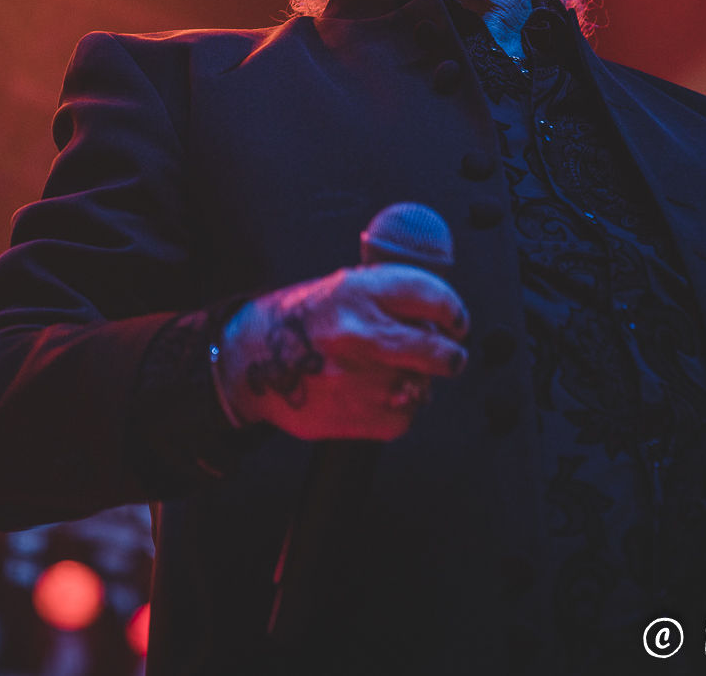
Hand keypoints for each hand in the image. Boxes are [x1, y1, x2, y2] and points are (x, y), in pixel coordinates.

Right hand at [214, 265, 469, 440]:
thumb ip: (391, 297)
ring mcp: (356, 379)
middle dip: (450, 357)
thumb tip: (439, 314)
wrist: (249, 361)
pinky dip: (398, 410)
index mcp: (357, 292)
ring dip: (417, 384)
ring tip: (391, 374)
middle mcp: (358, 334)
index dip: (453, 312)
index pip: (431, 297)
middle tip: (450, 357)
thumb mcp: (343, 287)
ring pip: (422, 388)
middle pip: (437, 352)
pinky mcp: (352, 416)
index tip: (456, 323)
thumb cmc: (302, 321)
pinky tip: (375, 396)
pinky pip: (403, 418)